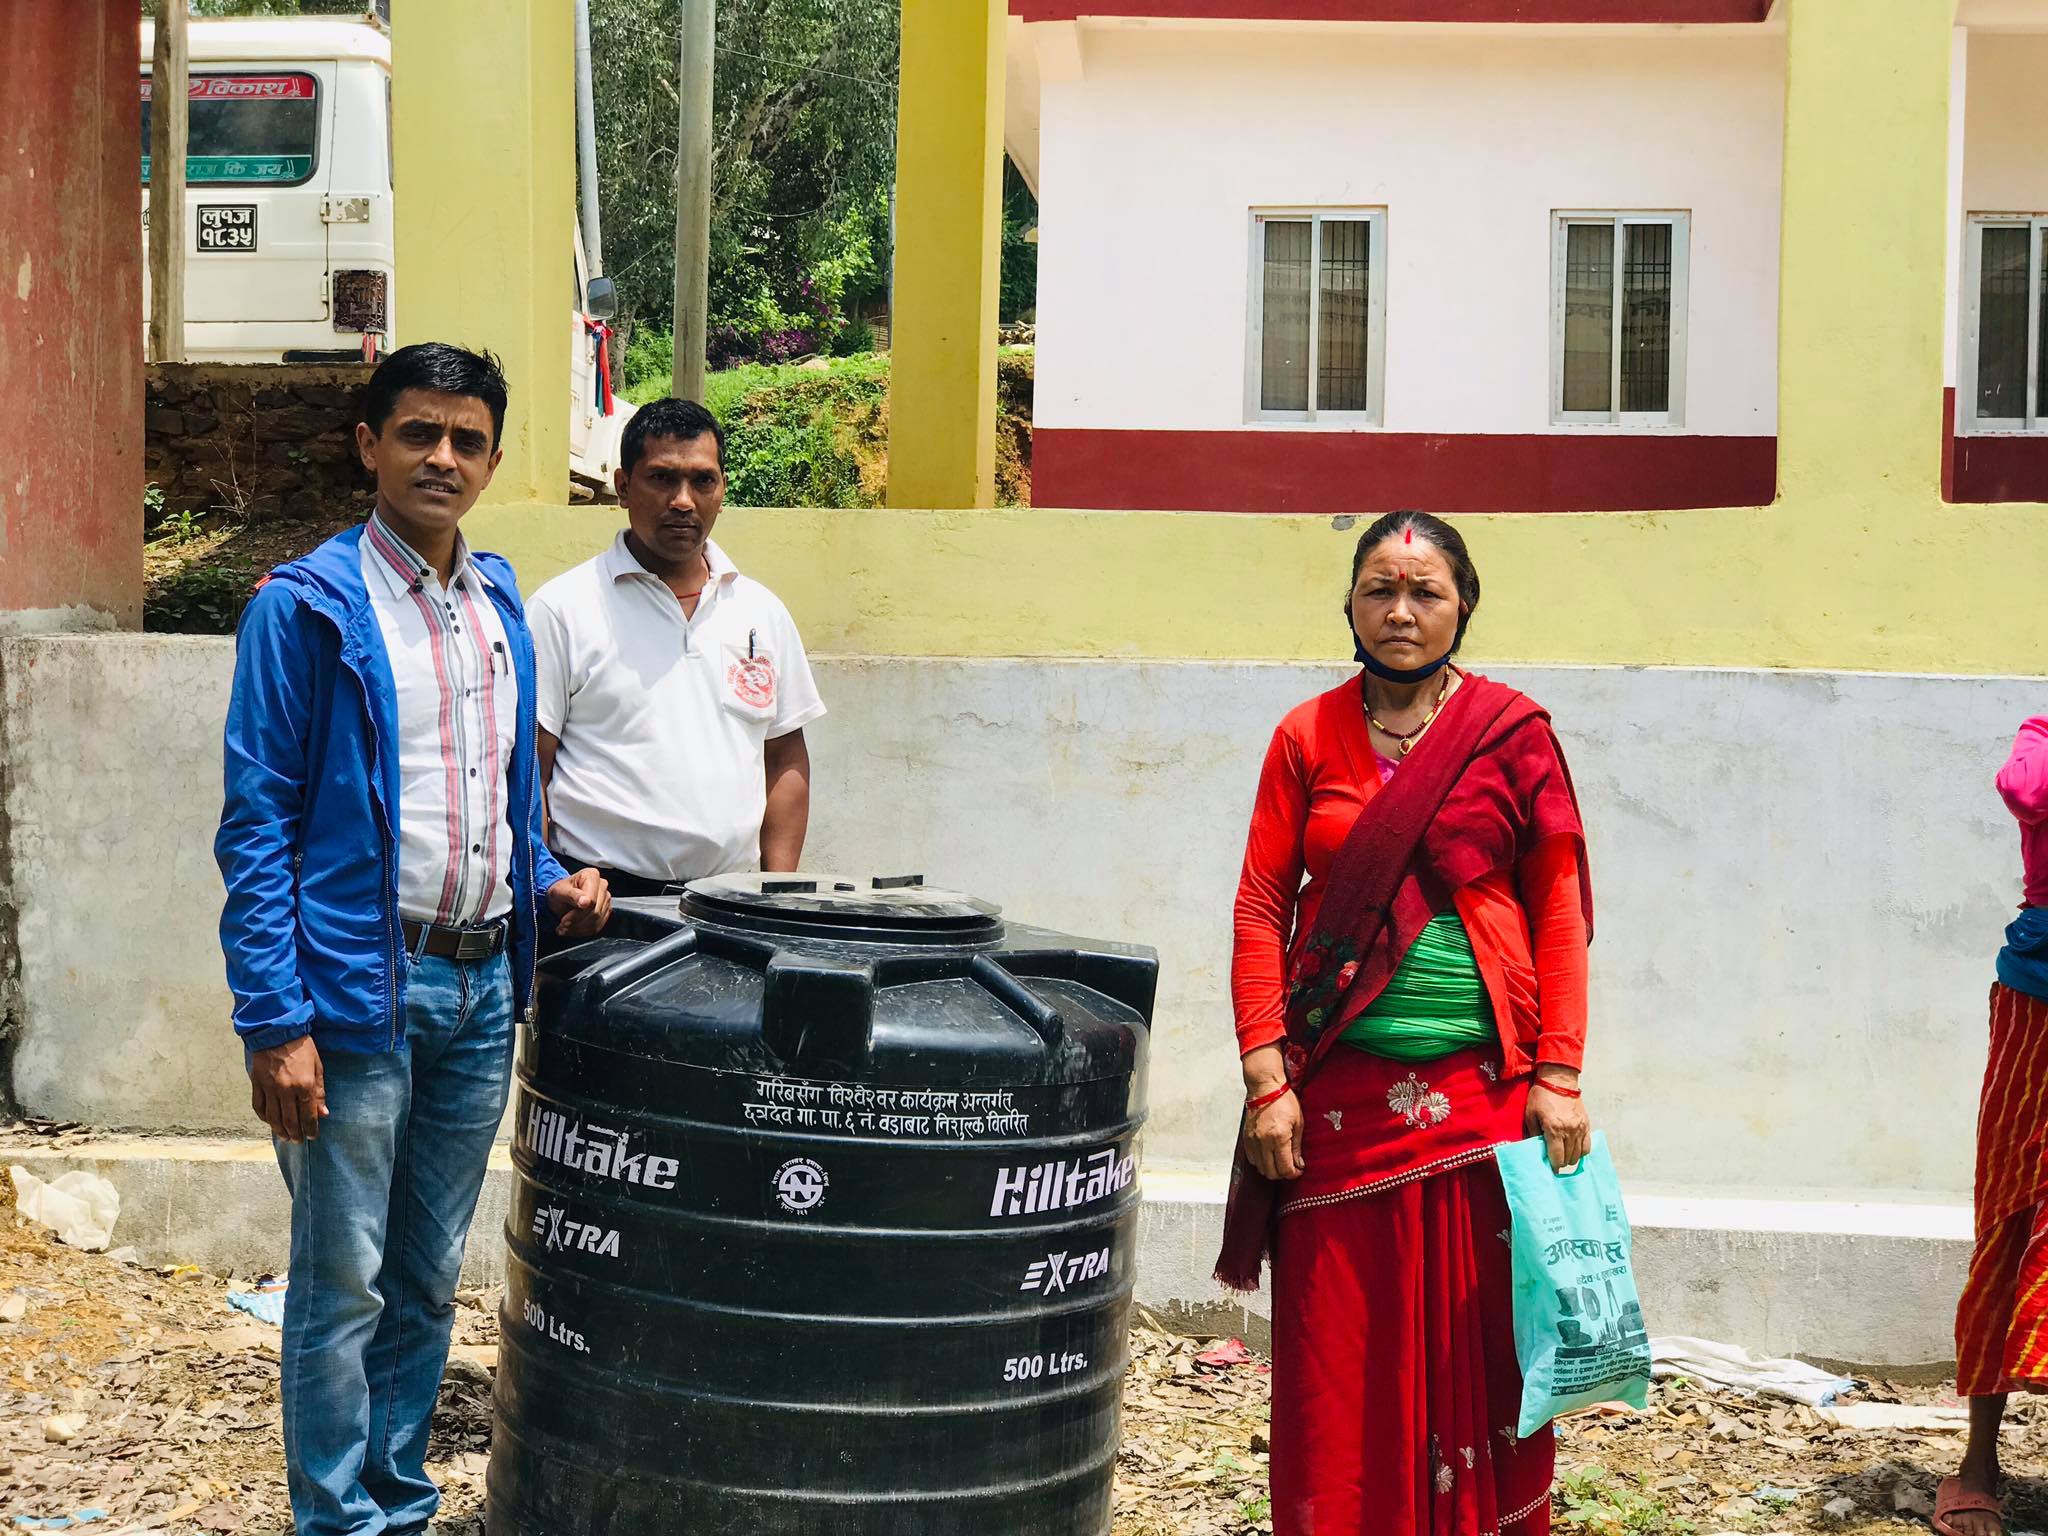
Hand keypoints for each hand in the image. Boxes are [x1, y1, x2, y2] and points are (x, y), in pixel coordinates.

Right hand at [249, 1036, 325, 1142]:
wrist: (278, 1031)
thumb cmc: (302, 1047)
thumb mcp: (318, 1067)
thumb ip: (320, 1091)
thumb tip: (323, 1113)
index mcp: (304, 1085)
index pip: (308, 1115)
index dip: (311, 1129)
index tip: (312, 1137)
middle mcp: (286, 1090)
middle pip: (290, 1120)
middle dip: (295, 1133)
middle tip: (298, 1141)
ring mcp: (269, 1088)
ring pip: (273, 1117)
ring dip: (279, 1130)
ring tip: (285, 1137)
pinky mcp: (257, 1084)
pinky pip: (259, 1106)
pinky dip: (264, 1117)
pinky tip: (270, 1122)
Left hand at [547, 868, 610, 936]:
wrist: (559, 898)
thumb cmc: (559, 892)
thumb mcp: (559, 891)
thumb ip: (572, 895)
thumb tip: (586, 901)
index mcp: (592, 875)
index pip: (592, 900)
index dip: (578, 913)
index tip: (565, 920)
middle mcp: (602, 886)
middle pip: (595, 912)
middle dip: (577, 922)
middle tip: (562, 925)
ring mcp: (606, 899)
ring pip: (597, 921)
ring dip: (578, 928)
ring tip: (565, 927)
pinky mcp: (605, 911)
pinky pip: (598, 926)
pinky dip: (583, 931)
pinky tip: (573, 928)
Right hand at [1240, 1045, 1305, 1180]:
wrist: (1265, 1088)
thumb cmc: (1284, 1101)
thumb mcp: (1298, 1123)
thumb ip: (1297, 1147)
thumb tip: (1298, 1164)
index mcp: (1279, 1137)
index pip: (1285, 1168)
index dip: (1293, 1174)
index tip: (1298, 1171)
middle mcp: (1263, 1141)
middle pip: (1271, 1172)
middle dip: (1282, 1174)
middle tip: (1290, 1168)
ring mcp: (1253, 1141)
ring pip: (1260, 1168)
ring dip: (1271, 1169)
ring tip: (1280, 1161)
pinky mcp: (1246, 1138)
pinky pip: (1252, 1159)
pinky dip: (1261, 1162)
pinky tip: (1269, 1155)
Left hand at [1525, 1067, 1590, 1172]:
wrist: (1559, 1080)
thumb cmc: (1541, 1096)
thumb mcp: (1530, 1115)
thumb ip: (1533, 1134)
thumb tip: (1536, 1150)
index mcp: (1554, 1128)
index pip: (1557, 1157)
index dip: (1553, 1166)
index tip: (1550, 1169)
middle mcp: (1570, 1130)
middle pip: (1568, 1158)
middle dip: (1561, 1163)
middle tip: (1555, 1162)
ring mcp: (1580, 1128)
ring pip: (1579, 1154)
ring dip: (1571, 1159)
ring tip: (1563, 1157)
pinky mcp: (1586, 1125)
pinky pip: (1587, 1146)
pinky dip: (1581, 1152)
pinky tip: (1574, 1151)